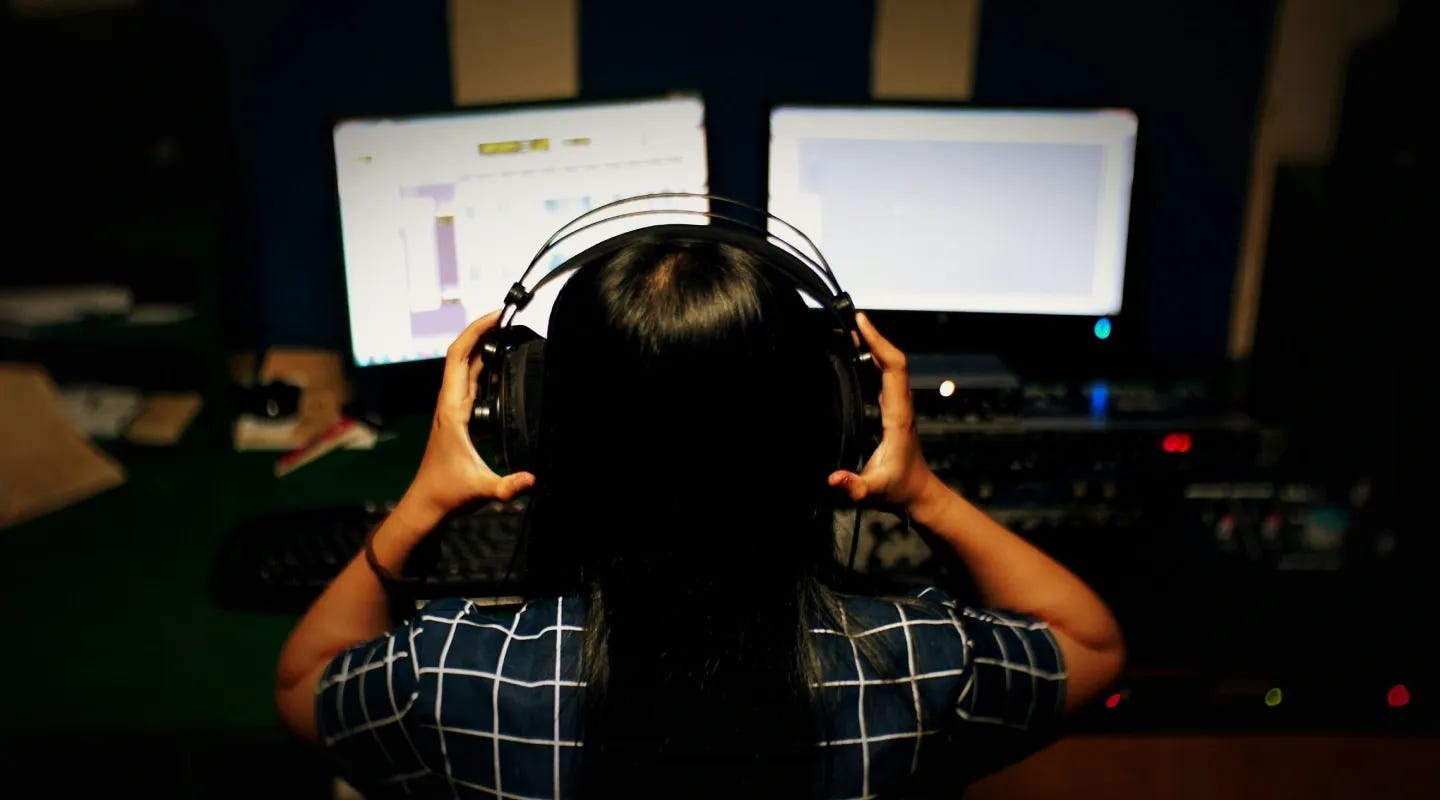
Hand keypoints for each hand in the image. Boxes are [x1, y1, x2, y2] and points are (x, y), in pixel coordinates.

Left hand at [399, 310, 534, 523]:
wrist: (427, 504)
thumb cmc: (447, 493)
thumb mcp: (481, 489)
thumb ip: (508, 486)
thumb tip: (533, 479)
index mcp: (452, 410)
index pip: (459, 358)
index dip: (475, 332)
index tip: (495, 316)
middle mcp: (450, 404)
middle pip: (461, 355)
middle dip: (481, 331)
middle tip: (506, 316)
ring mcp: (452, 409)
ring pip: (465, 367)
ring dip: (482, 346)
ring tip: (506, 332)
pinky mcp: (458, 417)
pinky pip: (470, 381)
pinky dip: (484, 366)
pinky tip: (501, 365)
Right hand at [827, 313, 935, 509]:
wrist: (919, 495)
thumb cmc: (899, 491)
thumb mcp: (873, 492)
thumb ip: (853, 487)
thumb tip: (833, 479)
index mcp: (898, 415)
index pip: (894, 368)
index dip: (878, 341)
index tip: (860, 322)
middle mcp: (900, 405)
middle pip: (890, 359)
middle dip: (869, 337)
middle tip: (840, 322)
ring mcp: (897, 406)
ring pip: (886, 366)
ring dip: (868, 348)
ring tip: (840, 334)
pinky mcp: (890, 411)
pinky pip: (881, 378)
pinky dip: (867, 362)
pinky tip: (848, 359)